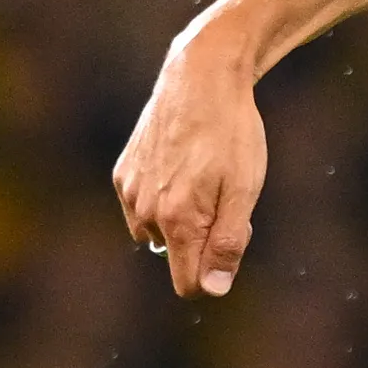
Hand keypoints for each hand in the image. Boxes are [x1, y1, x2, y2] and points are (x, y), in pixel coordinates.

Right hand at [113, 26, 271, 298]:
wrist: (201, 76)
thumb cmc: (231, 133)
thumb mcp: (243, 190)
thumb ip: (227, 243)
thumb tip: (212, 290)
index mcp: (178, 221)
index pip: (188, 283)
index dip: (215, 270)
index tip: (232, 234)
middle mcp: (145, 211)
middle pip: (175, 255)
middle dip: (200, 238)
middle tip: (223, 192)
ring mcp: (130, 191)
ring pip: (156, 231)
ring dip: (179, 217)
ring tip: (202, 174)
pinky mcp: (123, 172)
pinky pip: (141, 206)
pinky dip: (161, 195)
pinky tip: (179, 162)